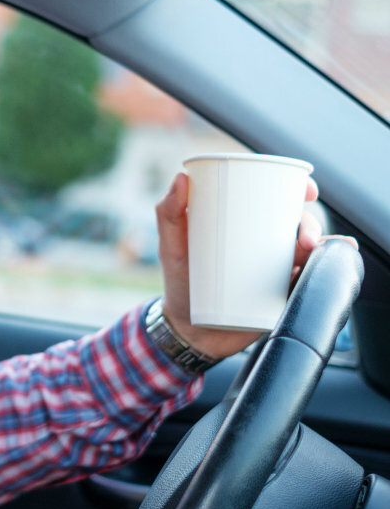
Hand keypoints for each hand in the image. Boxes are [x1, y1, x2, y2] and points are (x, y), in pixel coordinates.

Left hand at [154, 172, 356, 359]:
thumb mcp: (171, 246)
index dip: (294, 188)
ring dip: (322, 244)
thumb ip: (168, 213)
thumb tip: (181, 178)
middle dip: (309, 222)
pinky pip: (310, 276)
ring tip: (311, 251)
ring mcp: (275, 265)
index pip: (272, 197)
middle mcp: (262, 240)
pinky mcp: (283, 290)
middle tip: (304, 236)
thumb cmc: (179, 280)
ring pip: (308, 248)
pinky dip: (329, 265)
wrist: (190, 330)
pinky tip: (339, 258)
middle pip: (295, 222)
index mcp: (241, 222)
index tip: (305, 189)